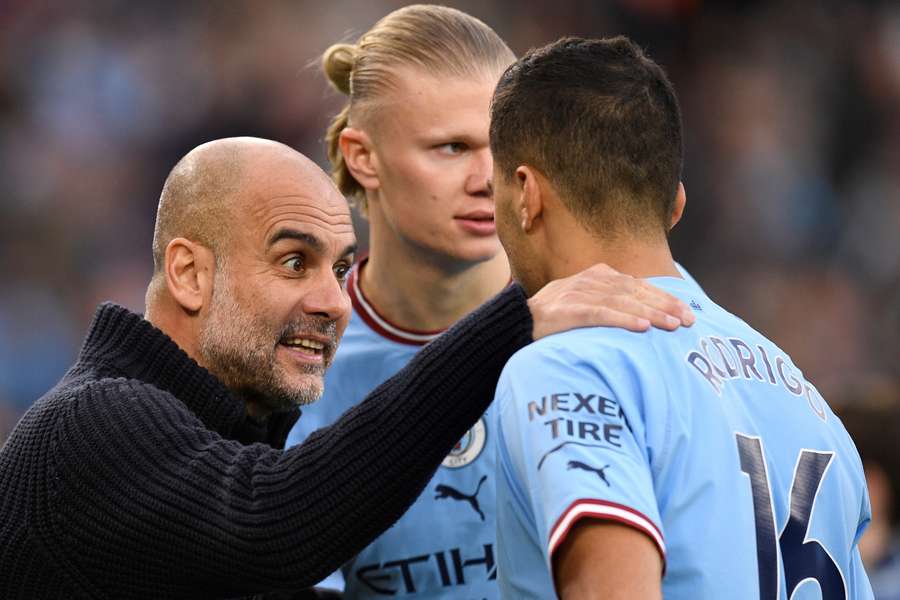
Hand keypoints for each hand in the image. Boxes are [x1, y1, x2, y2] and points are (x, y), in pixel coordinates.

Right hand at [527, 263, 694, 339]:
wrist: (515, 323)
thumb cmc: (553, 318)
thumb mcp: (583, 302)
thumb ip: (609, 303)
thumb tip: (643, 315)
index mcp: (597, 275)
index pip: (638, 285)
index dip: (664, 298)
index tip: (687, 311)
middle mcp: (590, 280)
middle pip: (636, 291)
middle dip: (665, 305)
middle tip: (690, 320)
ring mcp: (578, 294)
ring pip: (623, 302)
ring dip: (651, 314)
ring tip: (673, 325)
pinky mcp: (568, 311)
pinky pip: (601, 314)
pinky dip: (624, 320)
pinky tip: (643, 328)